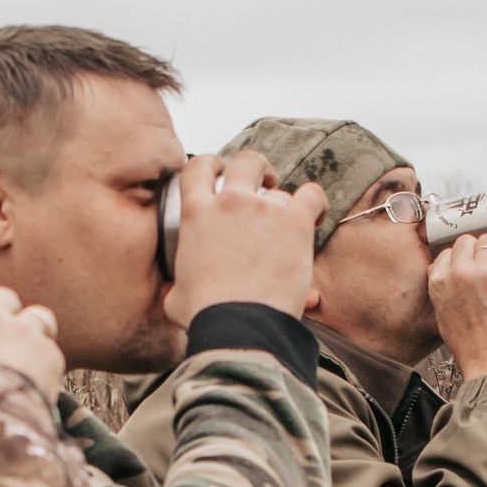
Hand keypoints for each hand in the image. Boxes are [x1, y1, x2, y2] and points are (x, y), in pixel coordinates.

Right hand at [0, 269, 64, 397]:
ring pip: (36, 317)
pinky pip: (52, 348)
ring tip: (23, 367)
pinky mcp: (47, 352)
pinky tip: (34, 388)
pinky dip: (47, 365)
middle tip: (1, 350)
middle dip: (6, 318)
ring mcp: (19, 329)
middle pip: (5, 297)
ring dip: (32, 337)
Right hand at [164, 149, 328, 326]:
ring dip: (283, 205)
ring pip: (279, 190)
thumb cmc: (206, 316)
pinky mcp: (294, 222)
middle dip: (255, 169)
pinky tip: (314, 215)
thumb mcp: (175, 297)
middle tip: (262, 184)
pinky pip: (312, 195)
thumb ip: (174, 285)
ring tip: (285, 227)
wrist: (239, 325)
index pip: (198, 167)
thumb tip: (171, 291)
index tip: (221, 173)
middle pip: (246, 161)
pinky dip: (315, 202)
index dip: (211, 164)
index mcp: (196, 214)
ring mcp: (264, 209)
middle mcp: (230, 202)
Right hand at [428, 233, 486, 385]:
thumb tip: (457, 271)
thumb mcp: (444, 317)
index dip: (463, 260)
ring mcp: (486, 271)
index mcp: (439, 283)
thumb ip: (447, 290)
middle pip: (469, 242)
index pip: (449, 253)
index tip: (472, 269)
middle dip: (479, 253)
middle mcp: (460, 273)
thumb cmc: (475, 349)